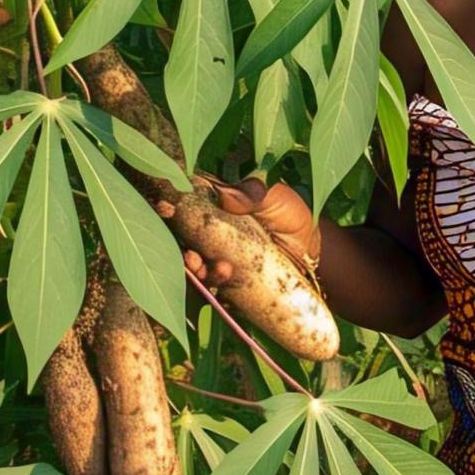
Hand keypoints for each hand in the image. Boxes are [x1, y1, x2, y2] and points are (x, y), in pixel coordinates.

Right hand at [183, 176, 320, 285]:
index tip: (163, 208)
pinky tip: (223, 275)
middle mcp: (209, 228)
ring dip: (192, 265)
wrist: (311, 252)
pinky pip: (208, 282)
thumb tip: (227, 194)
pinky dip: (211, 280)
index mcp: (216, 201)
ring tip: (205, 266)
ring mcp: (214, 253)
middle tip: (187, 249)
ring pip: (191, 260)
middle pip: (179, 233)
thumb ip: (253, 192)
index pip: (185, 199)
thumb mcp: (275, 196)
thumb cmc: (290, 214)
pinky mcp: (224, 277)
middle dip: (176, 241)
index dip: (171, 203)